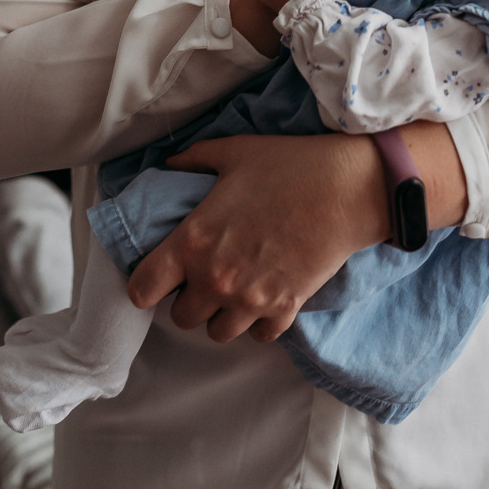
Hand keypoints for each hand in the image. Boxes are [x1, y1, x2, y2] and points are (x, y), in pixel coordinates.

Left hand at [127, 132, 388, 342]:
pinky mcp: (283, 310)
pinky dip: (257, 322)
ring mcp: (250, 300)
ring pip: (216, 334)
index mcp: (194, 241)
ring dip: (220, 314)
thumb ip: (193, 159)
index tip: (158, 275)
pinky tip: (263, 296)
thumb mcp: (233, 152)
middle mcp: (215, 278)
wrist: (346, 189)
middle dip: (187, 298)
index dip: (145, 283)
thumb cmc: (287, 165)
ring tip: (233, 288)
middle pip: (181, 318)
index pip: (143, 289)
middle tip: (203, 274)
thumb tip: (169, 163)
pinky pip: (257, 336)